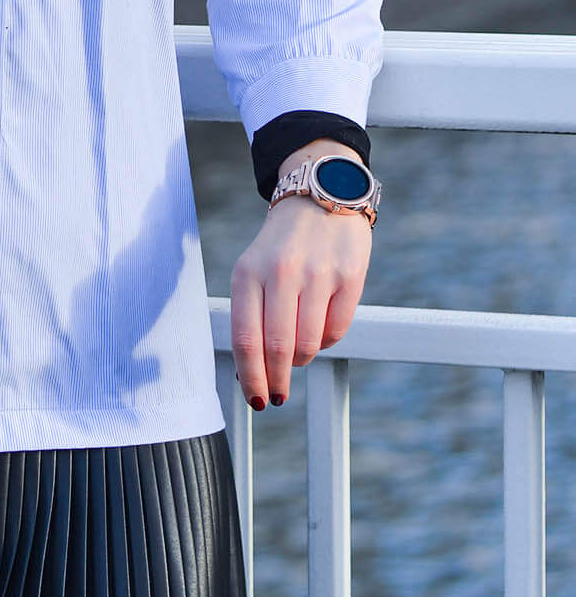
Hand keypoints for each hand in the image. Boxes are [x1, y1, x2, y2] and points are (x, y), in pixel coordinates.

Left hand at [229, 194, 370, 409]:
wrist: (320, 196)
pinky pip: (337, 330)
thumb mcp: (252, 269)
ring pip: (309, 343)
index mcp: (248, 273)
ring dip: (301, 361)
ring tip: (297, 356)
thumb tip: (252, 371)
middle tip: (277, 395)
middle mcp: (281, 273)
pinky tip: (318, 332)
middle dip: (276, 380)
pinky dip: (326, 342)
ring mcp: (318, 274)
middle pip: (277, 348)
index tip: (256, 399)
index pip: (246, 339)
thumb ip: (250, 313)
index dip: (252, 377)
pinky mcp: (350, 276)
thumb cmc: (280, 246)